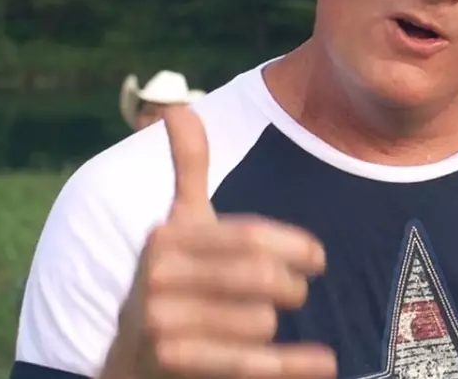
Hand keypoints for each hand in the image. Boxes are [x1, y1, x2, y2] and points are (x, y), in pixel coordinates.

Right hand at [103, 105, 335, 378]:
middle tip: (300, 290)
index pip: (250, 236)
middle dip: (293, 285)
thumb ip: (187, 167)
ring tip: (266, 321)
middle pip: (261, 279)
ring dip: (276, 323)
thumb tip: (176, 105)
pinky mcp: (175, 366)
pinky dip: (293, 365)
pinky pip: (250, 364)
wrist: (131, 355)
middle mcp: (158, 279)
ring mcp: (163, 326)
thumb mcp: (179, 222)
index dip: (294, 245)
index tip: (319, 257)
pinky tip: (326, 362)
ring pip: (260, 321)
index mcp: (167, 236)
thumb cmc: (173, 277)